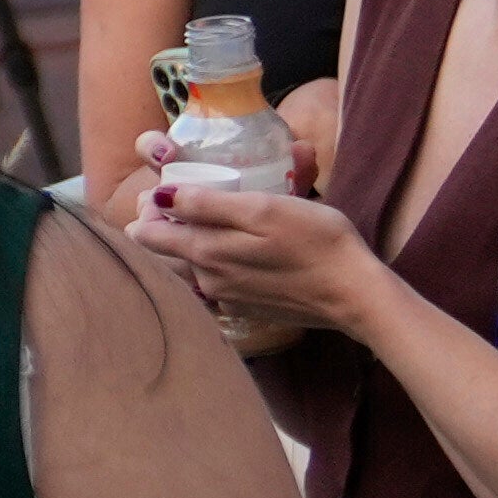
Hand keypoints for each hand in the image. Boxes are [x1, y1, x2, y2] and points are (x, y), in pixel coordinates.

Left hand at [142, 170, 388, 359]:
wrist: (353, 293)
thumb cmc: (315, 241)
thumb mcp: (262, 209)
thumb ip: (206, 205)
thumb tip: (158, 197)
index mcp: (204, 253)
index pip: (144, 234)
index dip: (149, 208)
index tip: (173, 189)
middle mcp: (205, 282)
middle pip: (162, 253)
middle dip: (167, 224)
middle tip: (196, 199)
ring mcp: (225, 299)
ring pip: (187, 269)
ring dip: (193, 244)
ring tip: (220, 221)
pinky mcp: (245, 309)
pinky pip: (213, 284)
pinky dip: (217, 264)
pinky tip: (242, 249)